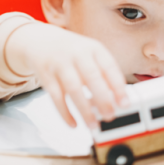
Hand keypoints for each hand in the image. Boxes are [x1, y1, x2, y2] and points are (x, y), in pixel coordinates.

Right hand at [8, 23, 128, 128]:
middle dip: (103, 99)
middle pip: (92, 77)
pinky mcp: (45, 74)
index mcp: (93, 48)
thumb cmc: (70, 51)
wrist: (38, 39)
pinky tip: (73, 123)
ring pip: (73, 88)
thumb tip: (115, 101)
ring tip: (93, 124)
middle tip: (110, 116)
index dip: (118, 86)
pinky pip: (56, 96)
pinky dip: (65, 113)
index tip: (125, 104)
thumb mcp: (89, 54)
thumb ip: (102, 73)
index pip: (109, 66)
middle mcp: (76, 53)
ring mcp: (59, 63)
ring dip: (84, 110)